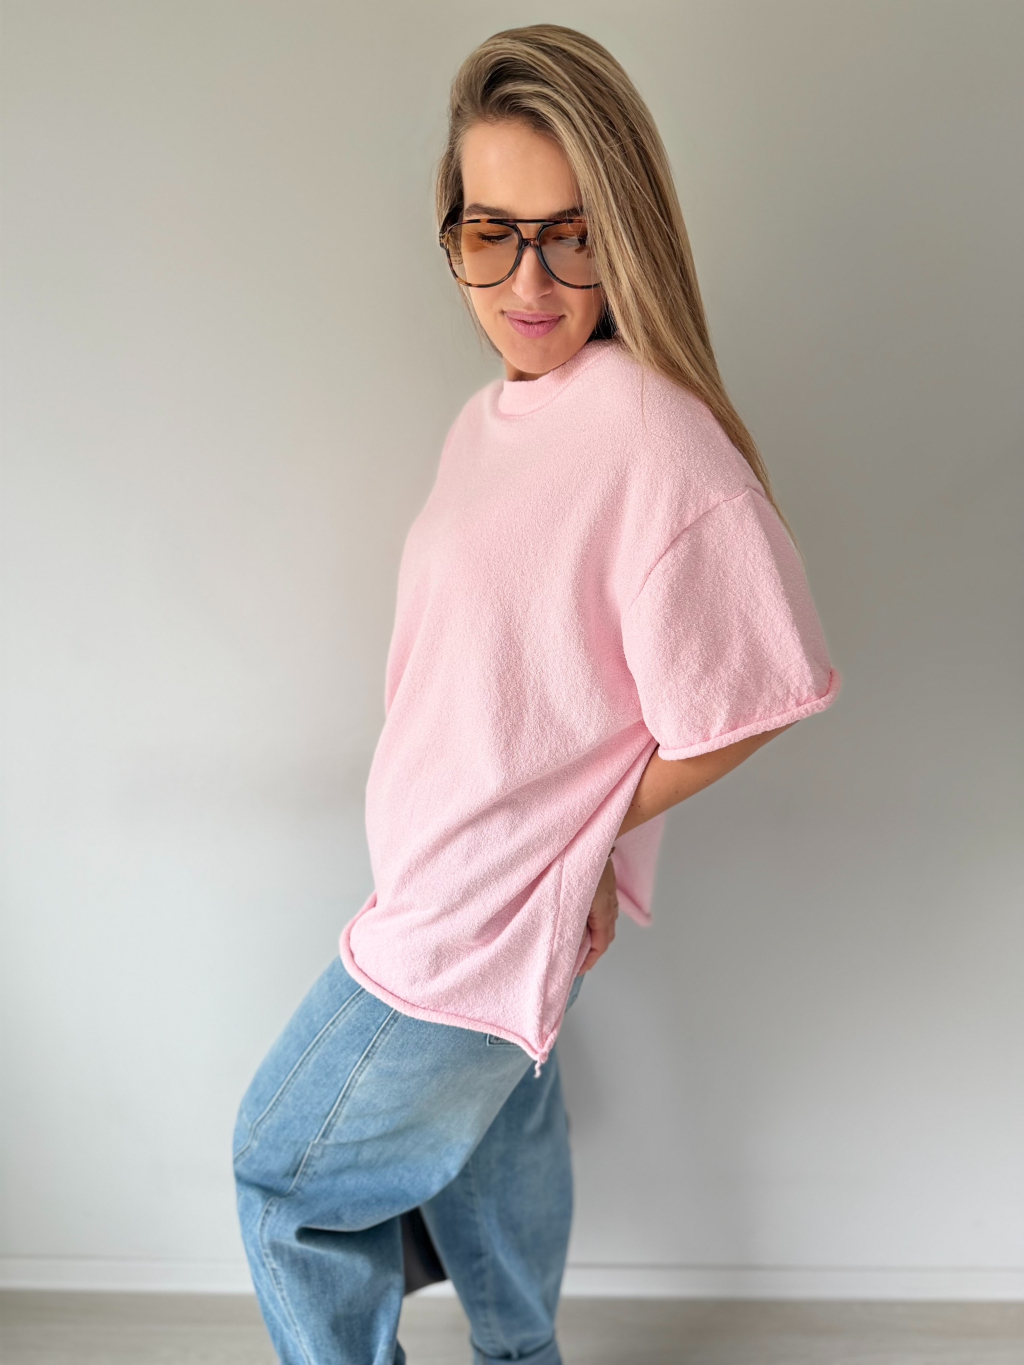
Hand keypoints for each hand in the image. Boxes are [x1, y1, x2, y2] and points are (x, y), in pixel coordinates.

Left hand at [579, 856, 618, 974]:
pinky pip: (604, 911)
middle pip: (605, 936)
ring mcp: (610, 896)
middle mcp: (611, 906)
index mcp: (603, 911)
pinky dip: (595, 922)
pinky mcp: (606, 887)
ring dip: (594, 937)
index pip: (601, 944)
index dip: (589, 960)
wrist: (590, 838)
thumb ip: (572, 921)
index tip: (577, 970)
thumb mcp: (572, 897)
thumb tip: (570, 942)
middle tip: (575, 960)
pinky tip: (583, 921)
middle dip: (592, 951)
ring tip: (577, 944)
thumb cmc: (577, 864)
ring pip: (606, 923)